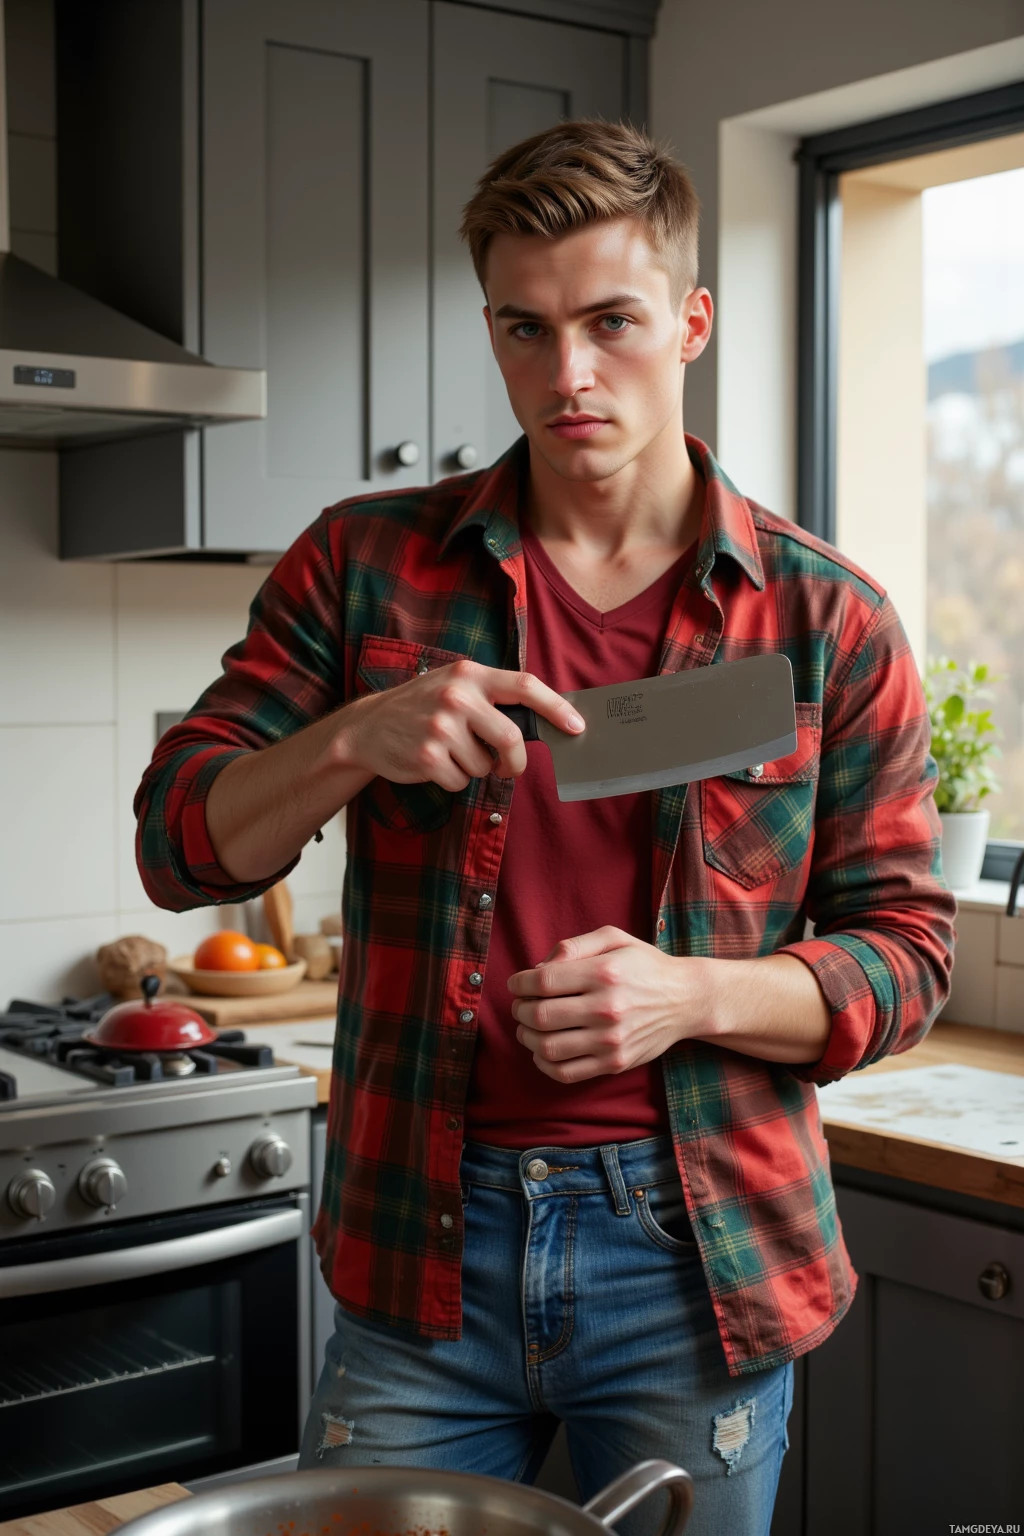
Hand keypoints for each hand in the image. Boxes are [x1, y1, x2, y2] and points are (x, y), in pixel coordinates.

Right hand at [338, 660, 583, 791]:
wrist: (368, 727)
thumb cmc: (422, 707)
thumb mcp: (455, 687)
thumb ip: (493, 699)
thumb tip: (544, 723)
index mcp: (471, 674)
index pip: (525, 686)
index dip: (556, 707)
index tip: (577, 726)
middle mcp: (457, 697)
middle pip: (510, 739)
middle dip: (515, 763)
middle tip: (507, 768)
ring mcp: (440, 727)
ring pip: (484, 765)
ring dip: (474, 768)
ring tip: (450, 752)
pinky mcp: (427, 757)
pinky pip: (460, 781)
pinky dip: (453, 780)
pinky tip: (433, 763)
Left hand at [508, 926, 712, 1082]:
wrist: (685, 1000)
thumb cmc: (644, 965)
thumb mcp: (614, 938)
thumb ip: (574, 945)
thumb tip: (539, 968)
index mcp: (604, 973)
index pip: (543, 982)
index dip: (519, 983)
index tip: (516, 984)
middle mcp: (608, 1008)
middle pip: (541, 1015)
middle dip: (520, 1009)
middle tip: (521, 1004)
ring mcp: (611, 1040)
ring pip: (548, 1047)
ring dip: (527, 1037)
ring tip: (528, 1027)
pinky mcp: (615, 1063)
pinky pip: (566, 1072)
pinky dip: (544, 1063)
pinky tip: (543, 1050)